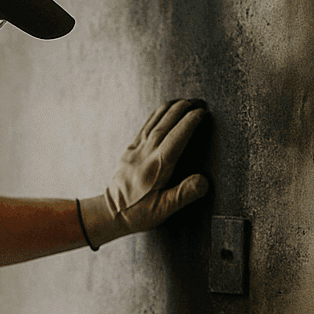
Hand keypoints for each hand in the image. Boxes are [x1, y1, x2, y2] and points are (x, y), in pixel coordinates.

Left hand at [80, 99, 209, 246]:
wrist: (110, 213)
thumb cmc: (137, 213)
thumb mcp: (163, 209)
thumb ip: (183, 194)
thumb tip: (203, 181)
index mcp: (157, 166)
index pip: (176, 138)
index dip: (190, 123)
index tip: (202, 112)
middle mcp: (146, 154)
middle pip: (166, 124)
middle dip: (183, 109)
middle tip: (199, 101)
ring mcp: (136, 150)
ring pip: (154, 122)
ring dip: (170, 109)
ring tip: (184, 100)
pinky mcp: (130, 151)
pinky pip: (144, 127)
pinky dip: (155, 116)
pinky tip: (162, 111)